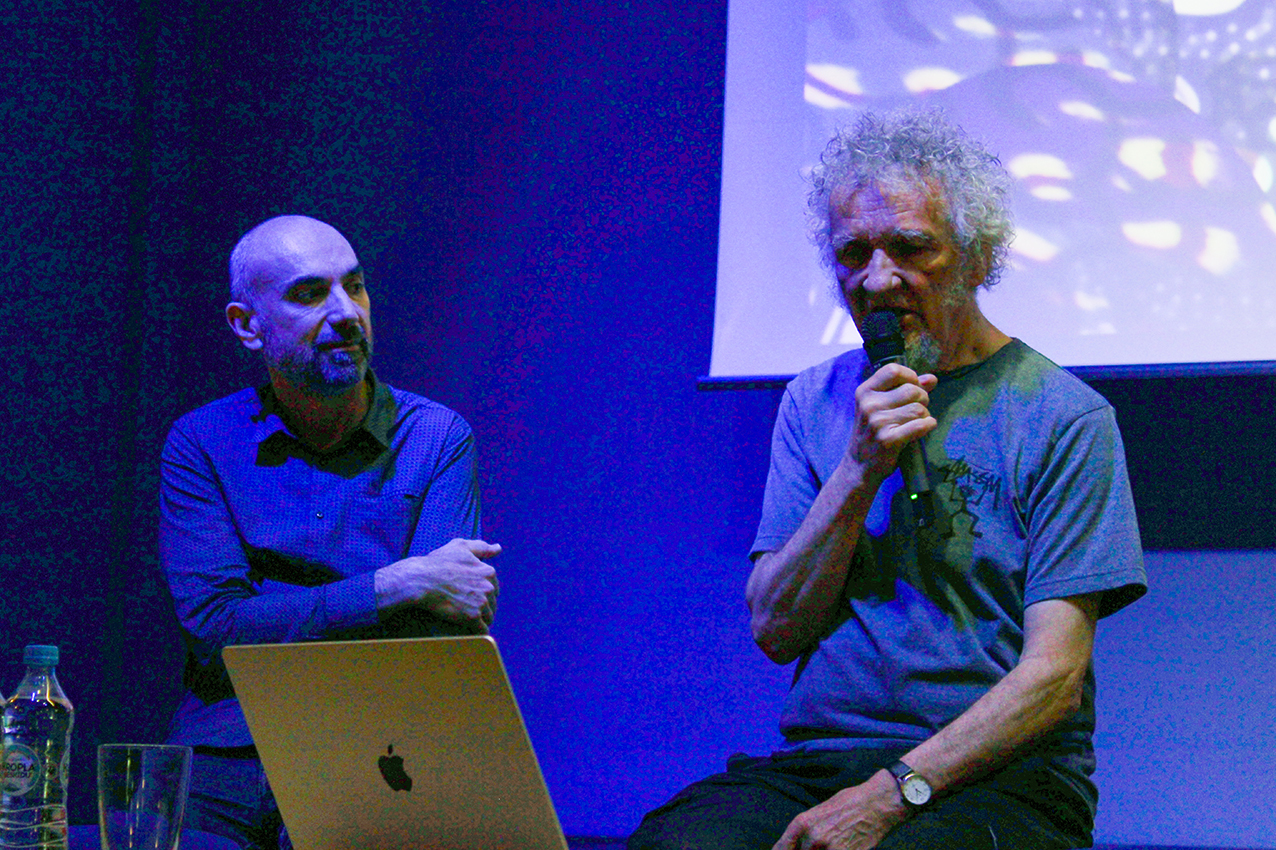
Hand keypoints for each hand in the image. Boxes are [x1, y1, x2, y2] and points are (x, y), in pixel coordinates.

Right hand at [375, 538, 501, 631]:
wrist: (421, 580)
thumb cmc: (438, 562)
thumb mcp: (460, 547)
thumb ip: (482, 547)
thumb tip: (498, 548)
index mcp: (488, 572)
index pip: (494, 588)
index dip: (482, 593)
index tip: (469, 595)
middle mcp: (489, 587)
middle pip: (492, 603)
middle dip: (482, 607)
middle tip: (465, 607)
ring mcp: (482, 602)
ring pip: (488, 617)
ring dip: (480, 620)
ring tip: (465, 619)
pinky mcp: (472, 617)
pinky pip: (482, 630)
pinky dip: (477, 632)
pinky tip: (468, 630)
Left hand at [772, 770, 907, 849]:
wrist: (878, 803)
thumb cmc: (851, 801)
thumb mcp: (822, 809)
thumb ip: (809, 827)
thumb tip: (801, 843)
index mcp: (804, 822)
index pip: (782, 847)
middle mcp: (813, 838)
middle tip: (815, 847)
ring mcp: (830, 849)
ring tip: (832, 845)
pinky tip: (842, 847)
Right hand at [847, 363, 938, 484]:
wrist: (859, 466)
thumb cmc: (873, 433)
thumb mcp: (881, 407)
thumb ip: (904, 390)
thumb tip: (931, 378)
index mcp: (865, 392)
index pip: (893, 370)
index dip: (910, 377)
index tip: (912, 388)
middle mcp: (868, 404)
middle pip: (912, 390)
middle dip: (922, 399)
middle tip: (917, 411)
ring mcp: (877, 422)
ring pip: (919, 409)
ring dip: (925, 416)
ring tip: (917, 423)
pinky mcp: (888, 440)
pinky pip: (920, 425)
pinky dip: (928, 426)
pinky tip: (924, 429)